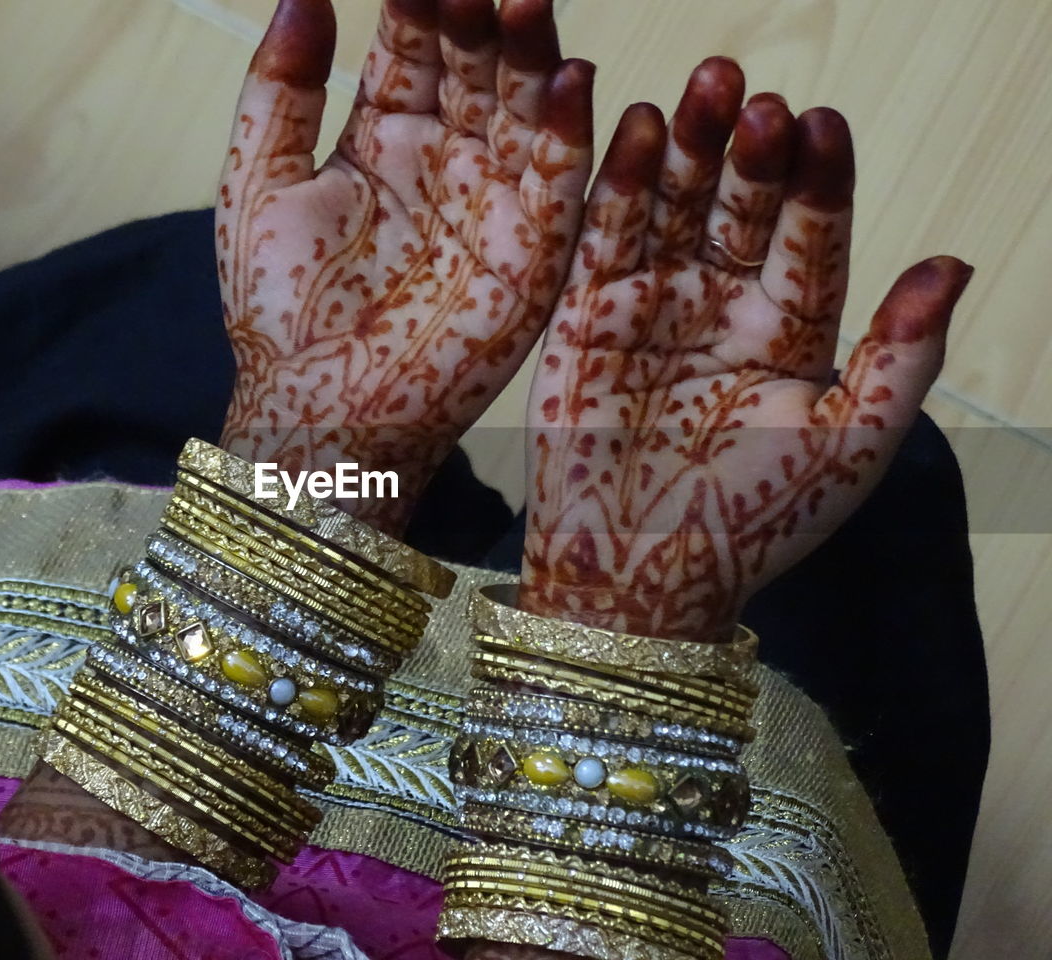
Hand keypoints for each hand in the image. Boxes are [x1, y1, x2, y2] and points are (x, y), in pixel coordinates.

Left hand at [217, 0, 594, 532]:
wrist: (319, 412)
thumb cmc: (280, 310)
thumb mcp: (259, 185)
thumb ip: (281, 89)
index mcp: (385, 137)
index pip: (415, 43)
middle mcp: (449, 159)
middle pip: (478, 64)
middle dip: (481, 12)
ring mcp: (495, 203)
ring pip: (526, 109)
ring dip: (532, 53)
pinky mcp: (534, 255)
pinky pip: (560, 183)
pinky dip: (570, 132)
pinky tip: (571, 78)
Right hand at [520, 58, 972, 641]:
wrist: (639, 574)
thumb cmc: (753, 522)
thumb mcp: (848, 445)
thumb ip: (901, 355)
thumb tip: (952, 264)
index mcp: (791, 334)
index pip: (810, 239)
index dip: (817, 184)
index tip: (821, 125)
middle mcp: (722, 308)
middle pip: (741, 210)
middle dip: (750, 153)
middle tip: (756, 98)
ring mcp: (652, 307)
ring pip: (675, 208)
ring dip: (688, 148)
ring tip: (702, 88)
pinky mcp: (587, 316)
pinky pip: (604, 239)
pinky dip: (618, 184)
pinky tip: (635, 128)